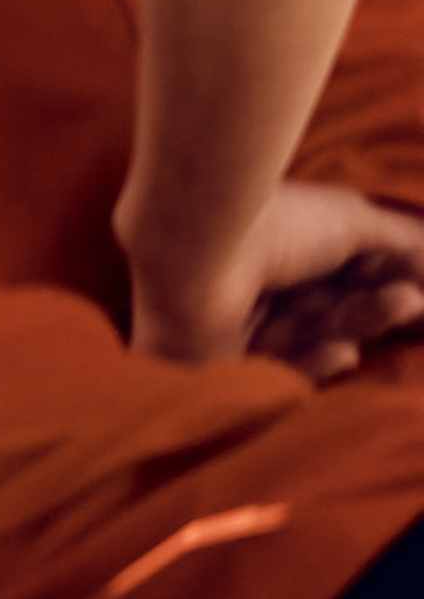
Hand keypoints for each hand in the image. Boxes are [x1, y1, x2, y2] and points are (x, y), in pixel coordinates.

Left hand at [129, 174, 423, 376]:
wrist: (196, 251)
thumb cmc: (275, 225)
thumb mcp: (352, 221)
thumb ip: (399, 240)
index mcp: (276, 249)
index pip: (339, 280)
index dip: (384, 285)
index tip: (418, 289)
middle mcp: (253, 287)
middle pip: (329, 312)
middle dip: (377, 307)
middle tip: (411, 299)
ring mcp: (234, 328)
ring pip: (310, 341)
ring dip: (358, 326)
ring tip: (399, 305)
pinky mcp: (218, 368)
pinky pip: (277, 377)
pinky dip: (316, 366)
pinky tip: (345, 353)